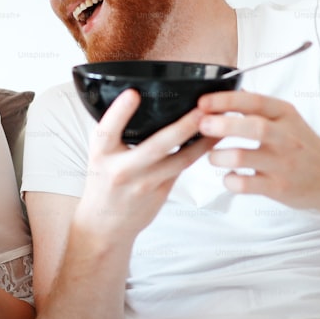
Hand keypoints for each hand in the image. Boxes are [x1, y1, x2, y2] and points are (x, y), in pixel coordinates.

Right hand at [76, 89, 218, 239]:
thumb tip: (140, 100)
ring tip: (220, 122)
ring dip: (203, 141)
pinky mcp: (161, 193)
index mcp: (102, 154)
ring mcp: (144, 183)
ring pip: (180, 160)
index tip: (133, 93)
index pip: (108, 130)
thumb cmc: (103, 182)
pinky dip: (199, 151)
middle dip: (182, 126)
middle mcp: (122, 169)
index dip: (120, 112)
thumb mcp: (99, 154)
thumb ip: (115, 132)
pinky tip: (213, 139)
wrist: (105, 225)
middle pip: (156, 146)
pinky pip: (183, 168)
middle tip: (202, 109)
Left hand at [197, 90, 319, 210]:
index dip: (225, 100)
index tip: (203, 102)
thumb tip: (225, 93)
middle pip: (251, 127)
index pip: (254, 101)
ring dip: (218, 156)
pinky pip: (244, 184)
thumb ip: (259, 109)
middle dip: (221, 125)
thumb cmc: (305, 147)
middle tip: (202, 125)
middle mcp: (286, 137)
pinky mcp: (278, 188)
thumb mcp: (288, 120)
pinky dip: (229, 180)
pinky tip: (229, 176)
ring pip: (242, 157)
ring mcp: (283, 164)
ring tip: (213, 156)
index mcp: (285, 115)